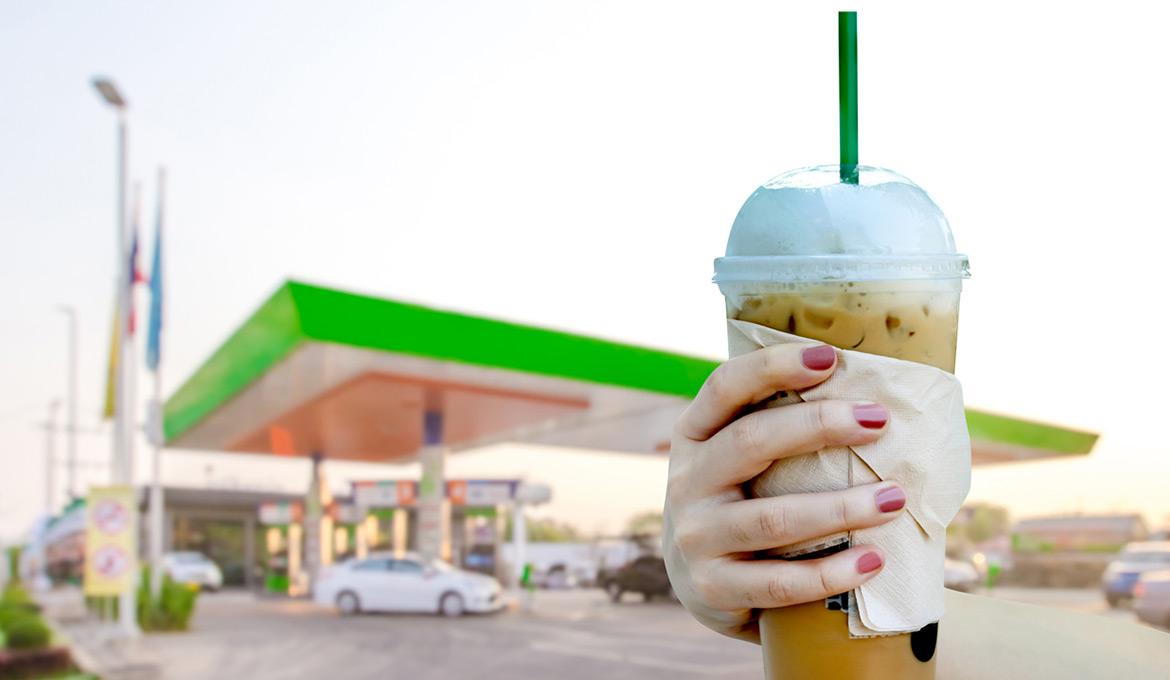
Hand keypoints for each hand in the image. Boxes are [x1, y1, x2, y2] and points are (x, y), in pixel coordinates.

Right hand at [663, 343, 907, 642]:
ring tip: (895, 498)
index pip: (724, 388)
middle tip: (880, 420)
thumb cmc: (745, 502)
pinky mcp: (714, 589)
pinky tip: (874, 561)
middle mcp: (687, 481)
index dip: (772, 367)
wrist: (705, 585)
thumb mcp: (738, 461)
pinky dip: (831, 573)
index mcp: (694, 436)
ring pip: (772, 518)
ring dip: (840, 507)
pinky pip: (779, 583)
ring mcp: (696, 537)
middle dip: (819, 425)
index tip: (829, 357)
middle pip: (750, 442)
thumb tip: (873, 392)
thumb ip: (778, 430)